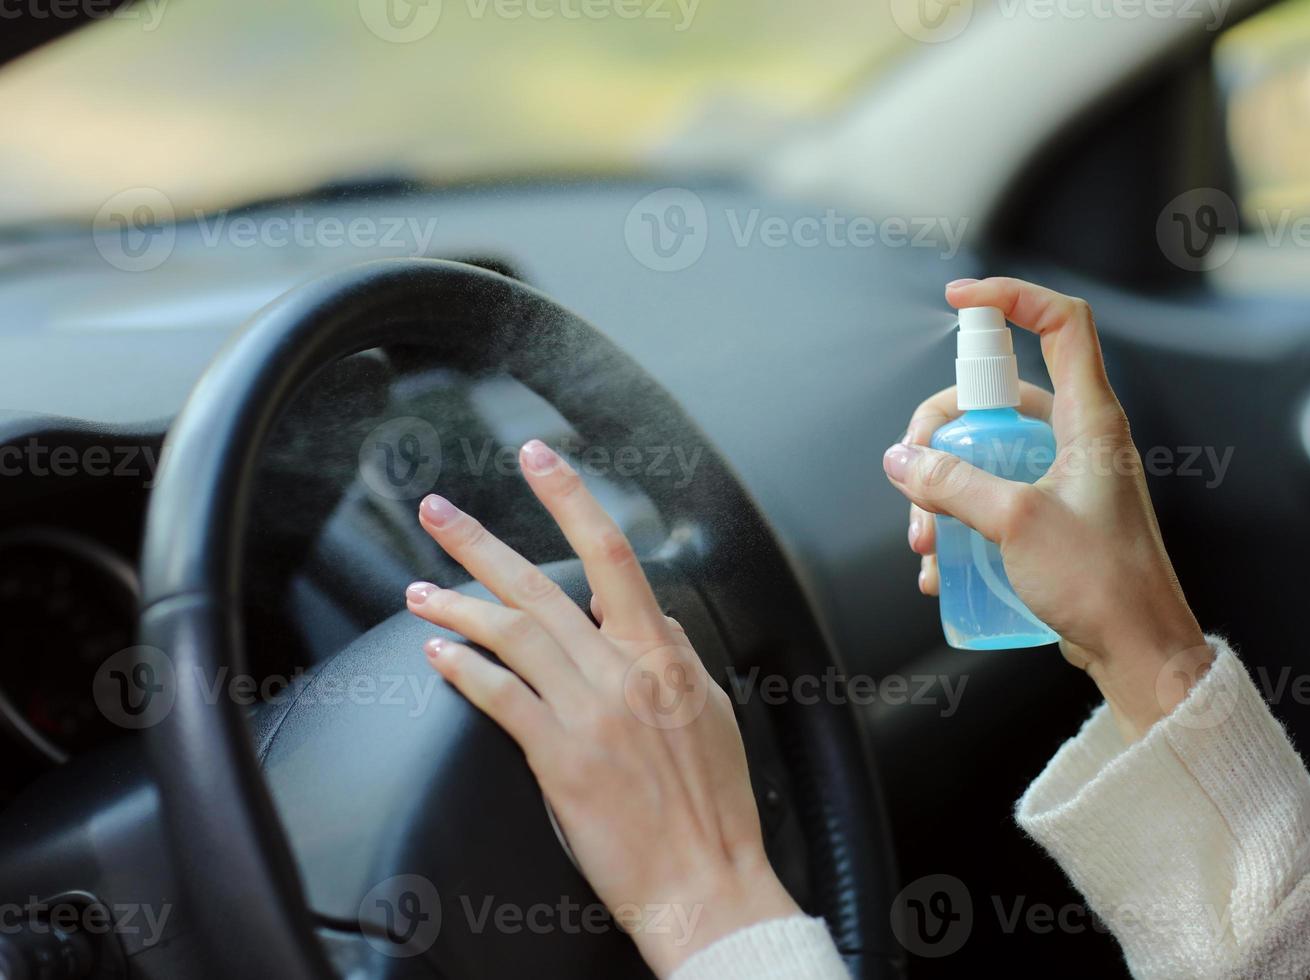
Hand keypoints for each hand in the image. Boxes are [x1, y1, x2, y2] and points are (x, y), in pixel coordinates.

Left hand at [403, 439, 798, 976]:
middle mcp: (623, 672)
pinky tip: (437, 652)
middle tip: (435, 509)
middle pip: (541, 588)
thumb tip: (648, 613)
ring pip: (512, 636)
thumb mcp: (712, 712)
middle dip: (480, 542)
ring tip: (418, 589)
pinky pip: (501, 699)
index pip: (611, 555)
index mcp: (662, 655)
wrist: (707, 882)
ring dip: (458, 605)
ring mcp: (591, 714)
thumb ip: (675, 654)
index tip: (537, 459)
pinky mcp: (562, 760)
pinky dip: (465, 669)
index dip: (569, 500)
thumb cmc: (713, 806)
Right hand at [883, 277, 1212, 740]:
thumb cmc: (1103, 584)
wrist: (1139, 650)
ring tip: (925, 540)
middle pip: (995, 396)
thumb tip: (902, 460)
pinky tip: (942, 567)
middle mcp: (1079, 438)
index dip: (1011, 297)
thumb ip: (953, 484)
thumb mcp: (1016, 523)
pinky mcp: (1050, 516)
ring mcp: (1064, 477)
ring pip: (985, 452)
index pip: (1060, 323)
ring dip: (942, 489)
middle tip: (913, 472)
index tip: (959, 300)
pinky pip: (991, 496)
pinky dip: (958, 522)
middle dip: (941, 433)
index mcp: (1090, 418)